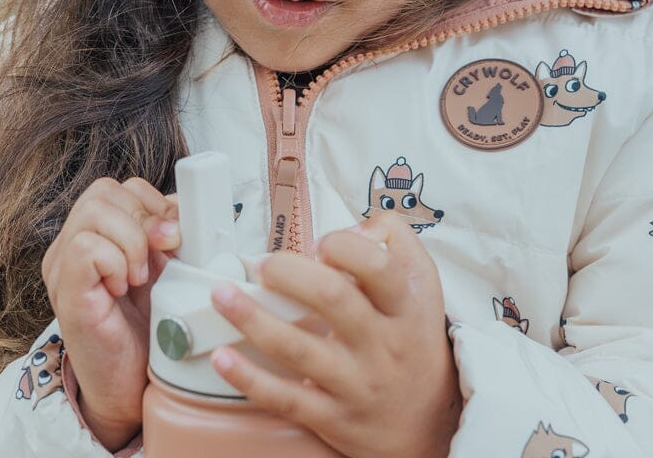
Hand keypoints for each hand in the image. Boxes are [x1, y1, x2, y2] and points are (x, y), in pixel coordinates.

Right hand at [40, 177, 181, 450]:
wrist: (131, 387)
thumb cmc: (146, 329)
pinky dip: (117, 262)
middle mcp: (70, 245)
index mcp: (94, 234)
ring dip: (132, 241)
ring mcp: (62, 268)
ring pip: (95, 211)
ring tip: (138, 278)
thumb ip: (167, 235)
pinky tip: (123, 289)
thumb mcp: (164, 268)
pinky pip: (86, 247)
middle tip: (156, 259)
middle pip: (105, 190)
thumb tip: (179, 211)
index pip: (121, 187)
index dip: (154, 204)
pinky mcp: (65, 291)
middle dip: (144, 219)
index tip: (172, 239)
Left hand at [207, 213, 461, 457]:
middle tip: (265, 265)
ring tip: (221, 294)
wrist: (430, 423)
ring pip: (298, 349)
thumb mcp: (423, 282)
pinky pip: (284, 398)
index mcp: (405, 306)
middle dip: (289, 273)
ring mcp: (355, 384)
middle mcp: (382, 344)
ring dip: (252, 318)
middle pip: (333, 300)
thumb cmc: (414, 336)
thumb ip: (393, 237)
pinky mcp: (332, 418)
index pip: (377, 267)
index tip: (320, 244)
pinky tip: (222, 356)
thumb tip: (349, 228)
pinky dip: (249, 378)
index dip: (342, 246)